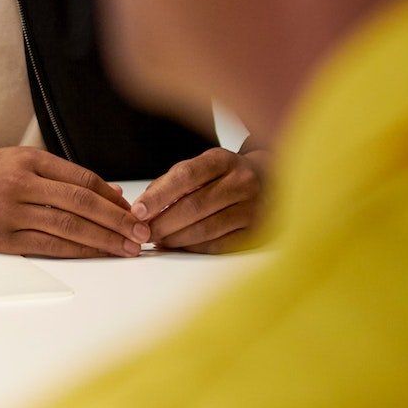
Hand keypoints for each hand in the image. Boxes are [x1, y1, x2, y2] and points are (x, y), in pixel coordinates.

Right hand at [0, 147, 148, 257]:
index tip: (133, 211)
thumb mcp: (19, 160)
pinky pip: (48, 246)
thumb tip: (110, 193)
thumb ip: (62, 175)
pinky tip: (95, 254)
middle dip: (116, 221)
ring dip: (102, 240)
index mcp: (29, 160)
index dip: (112, 198)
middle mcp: (21, 184)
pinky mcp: (3, 238)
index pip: (82, 179)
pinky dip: (76, 250)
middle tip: (140, 233)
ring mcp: (11, 213)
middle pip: (80, 203)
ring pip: (68, 227)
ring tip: (126, 248)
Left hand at [132, 147, 268, 253]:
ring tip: (158, 240)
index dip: (158, 195)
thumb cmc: (224, 176)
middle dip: (163, 222)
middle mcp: (242, 182)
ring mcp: (253, 208)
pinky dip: (194, 247)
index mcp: (223, 160)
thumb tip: (141, 208)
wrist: (270, 182)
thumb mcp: (201, 167)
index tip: (137, 210)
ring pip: (206, 228)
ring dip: (176, 238)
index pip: (186, 176)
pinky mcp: (257, 231)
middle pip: (195, 205)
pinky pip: (220, 244)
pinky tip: (180, 246)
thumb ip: (171, 182)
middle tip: (142, 232)